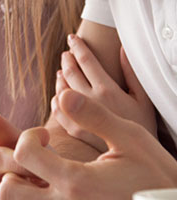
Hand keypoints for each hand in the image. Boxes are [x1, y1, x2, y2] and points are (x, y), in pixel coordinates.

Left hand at [0, 90, 176, 199]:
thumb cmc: (153, 171)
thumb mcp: (129, 136)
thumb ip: (93, 115)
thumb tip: (62, 95)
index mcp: (78, 182)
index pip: (23, 154)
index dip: (28, 136)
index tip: (43, 135)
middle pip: (7, 191)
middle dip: (9, 167)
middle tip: (29, 156)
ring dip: (14, 195)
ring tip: (30, 176)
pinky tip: (39, 194)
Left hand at [52, 35, 156, 151]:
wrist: (139, 161)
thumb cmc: (144, 127)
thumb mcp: (143, 99)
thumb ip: (131, 73)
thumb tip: (121, 49)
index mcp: (107, 91)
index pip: (86, 61)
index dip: (78, 46)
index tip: (72, 38)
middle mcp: (90, 102)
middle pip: (70, 72)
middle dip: (67, 59)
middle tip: (66, 53)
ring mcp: (79, 117)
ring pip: (61, 89)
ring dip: (60, 76)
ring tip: (62, 70)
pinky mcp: (74, 131)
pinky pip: (57, 110)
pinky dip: (56, 98)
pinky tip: (58, 94)